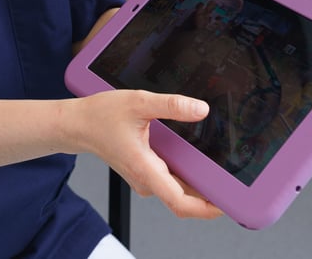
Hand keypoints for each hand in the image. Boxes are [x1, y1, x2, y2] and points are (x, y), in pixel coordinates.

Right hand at [74, 90, 223, 219]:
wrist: (77, 124)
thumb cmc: (100, 116)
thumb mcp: (137, 102)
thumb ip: (170, 105)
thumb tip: (200, 109)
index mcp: (144, 168)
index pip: (179, 202)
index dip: (207, 209)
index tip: (227, 203)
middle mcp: (145, 179)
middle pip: (184, 198)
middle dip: (210, 194)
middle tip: (233, 179)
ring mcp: (144, 178)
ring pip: (178, 190)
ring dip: (198, 184)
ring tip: (218, 167)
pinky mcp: (144, 172)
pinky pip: (170, 181)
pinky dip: (186, 176)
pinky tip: (195, 160)